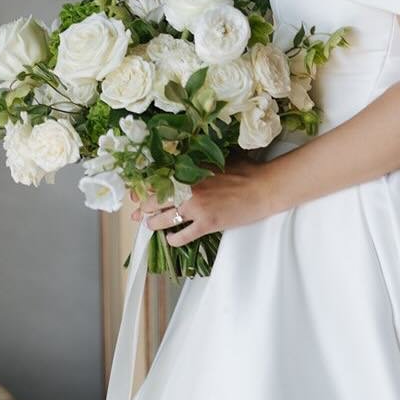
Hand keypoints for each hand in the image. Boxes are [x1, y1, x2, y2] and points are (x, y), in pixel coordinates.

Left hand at [131, 158, 274, 246]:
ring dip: (153, 224)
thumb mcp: (218, 160)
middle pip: (153, 201)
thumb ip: (198, 162)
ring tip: (152, 226)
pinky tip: (172, 239)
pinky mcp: (207, 224)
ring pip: (162, 220)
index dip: (141, 190)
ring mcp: (196, 207)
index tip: (136, 196)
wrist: (264, 188)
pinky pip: (181, 236)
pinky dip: (173, 239)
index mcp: (189, 170)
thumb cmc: (245, 171)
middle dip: (143, 209)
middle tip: (139, 215)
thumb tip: (183, 163)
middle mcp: (188, 188)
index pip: (155, 180)